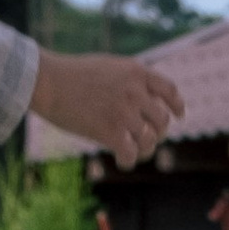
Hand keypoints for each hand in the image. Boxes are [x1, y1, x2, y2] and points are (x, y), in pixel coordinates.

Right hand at [30, 47, 185, 168]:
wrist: (49, 81)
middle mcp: (135, 91)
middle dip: (158, 133)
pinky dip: (129, 161)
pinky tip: (122, 161)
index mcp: (136, 72)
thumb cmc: (72, 75)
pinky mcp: (109, 130)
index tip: (179, 117)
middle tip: (148, 141)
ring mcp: (123, 111)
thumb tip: (136, 96)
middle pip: (162, 120)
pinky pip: (131, 153)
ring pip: (149, 139)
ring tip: (135, 153)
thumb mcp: (108, 67)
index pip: (169, 90)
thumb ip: (127, 80)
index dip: (177, 106)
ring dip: (145, 150)